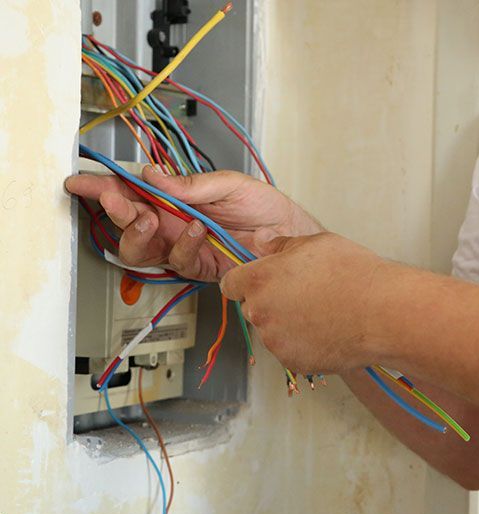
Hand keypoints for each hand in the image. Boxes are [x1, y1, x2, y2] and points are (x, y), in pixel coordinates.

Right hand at [65, 168, 322, 280]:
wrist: (292, 235)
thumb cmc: (265, 207)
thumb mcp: (229, 184)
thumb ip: (191, 184)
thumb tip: (151, 174)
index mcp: (175, 198)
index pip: (131, 192)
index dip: (103, 187)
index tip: (80, 181)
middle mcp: (173, 223)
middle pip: (126, 222)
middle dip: (115, 211)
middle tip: (115, 201)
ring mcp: (183, 247)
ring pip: (141, 249)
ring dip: (139, 233)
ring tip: (152, 218)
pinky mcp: (198, 268)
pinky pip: (177, 262)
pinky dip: (182, 244)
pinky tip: (196, 229)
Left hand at [219, 232, 399, 373]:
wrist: (382, 313)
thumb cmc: (353, 275)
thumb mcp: (316, 243)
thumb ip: (281, 245)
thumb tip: (262, 242)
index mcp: (260, 280)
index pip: (231, 284)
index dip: (247, 282)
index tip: (262, 282)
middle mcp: (261, 312)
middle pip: (252, 308)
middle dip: (271, 302)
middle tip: (304, 295)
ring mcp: (276, 341)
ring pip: (272, 331)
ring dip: (288, 324)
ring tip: (322, 312)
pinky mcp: (293, 362)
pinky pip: (291, 351)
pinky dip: (304, 343)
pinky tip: (328, 330)